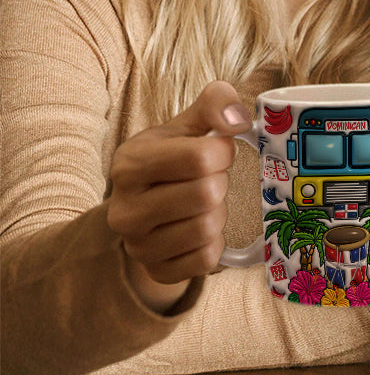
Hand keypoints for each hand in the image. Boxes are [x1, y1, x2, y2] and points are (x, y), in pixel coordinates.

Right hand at [107, 81, 250, 311]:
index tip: (218, 152)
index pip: (199, 157)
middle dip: (220, 183)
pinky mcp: (156, 271)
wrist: (145, 206)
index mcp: (129, 164)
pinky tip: (201, 229)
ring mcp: (137, 246)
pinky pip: (207, 260)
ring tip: (204, 204)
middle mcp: (125, 209)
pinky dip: (215, 243)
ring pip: (208, 229)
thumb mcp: (187, 124)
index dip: (223, 152)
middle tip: (209, 180)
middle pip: (206, 194)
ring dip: (219, 213)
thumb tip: (238, 119)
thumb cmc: (172, 159)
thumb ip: (215, 104)